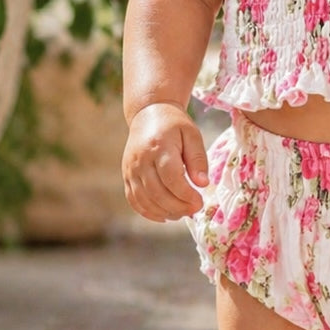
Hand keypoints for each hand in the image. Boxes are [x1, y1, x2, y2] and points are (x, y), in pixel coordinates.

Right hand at [122, 102, 209, 221]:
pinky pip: (134, 200)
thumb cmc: (174, 125)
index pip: (171, 178)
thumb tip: (203, 184)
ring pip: (145, 200)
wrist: (148, 114)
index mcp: (159, 146)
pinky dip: (148, 212)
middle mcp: (141, 159)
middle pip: (157, 192)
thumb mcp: (192, 135)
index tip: (200, 201)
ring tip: (183, 213)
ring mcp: (130, 169)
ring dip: (165, 212)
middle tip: (195, 209)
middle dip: (178, 206)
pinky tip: (165, 215)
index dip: (186, 194)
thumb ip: (198, 159)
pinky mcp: (126, 176)